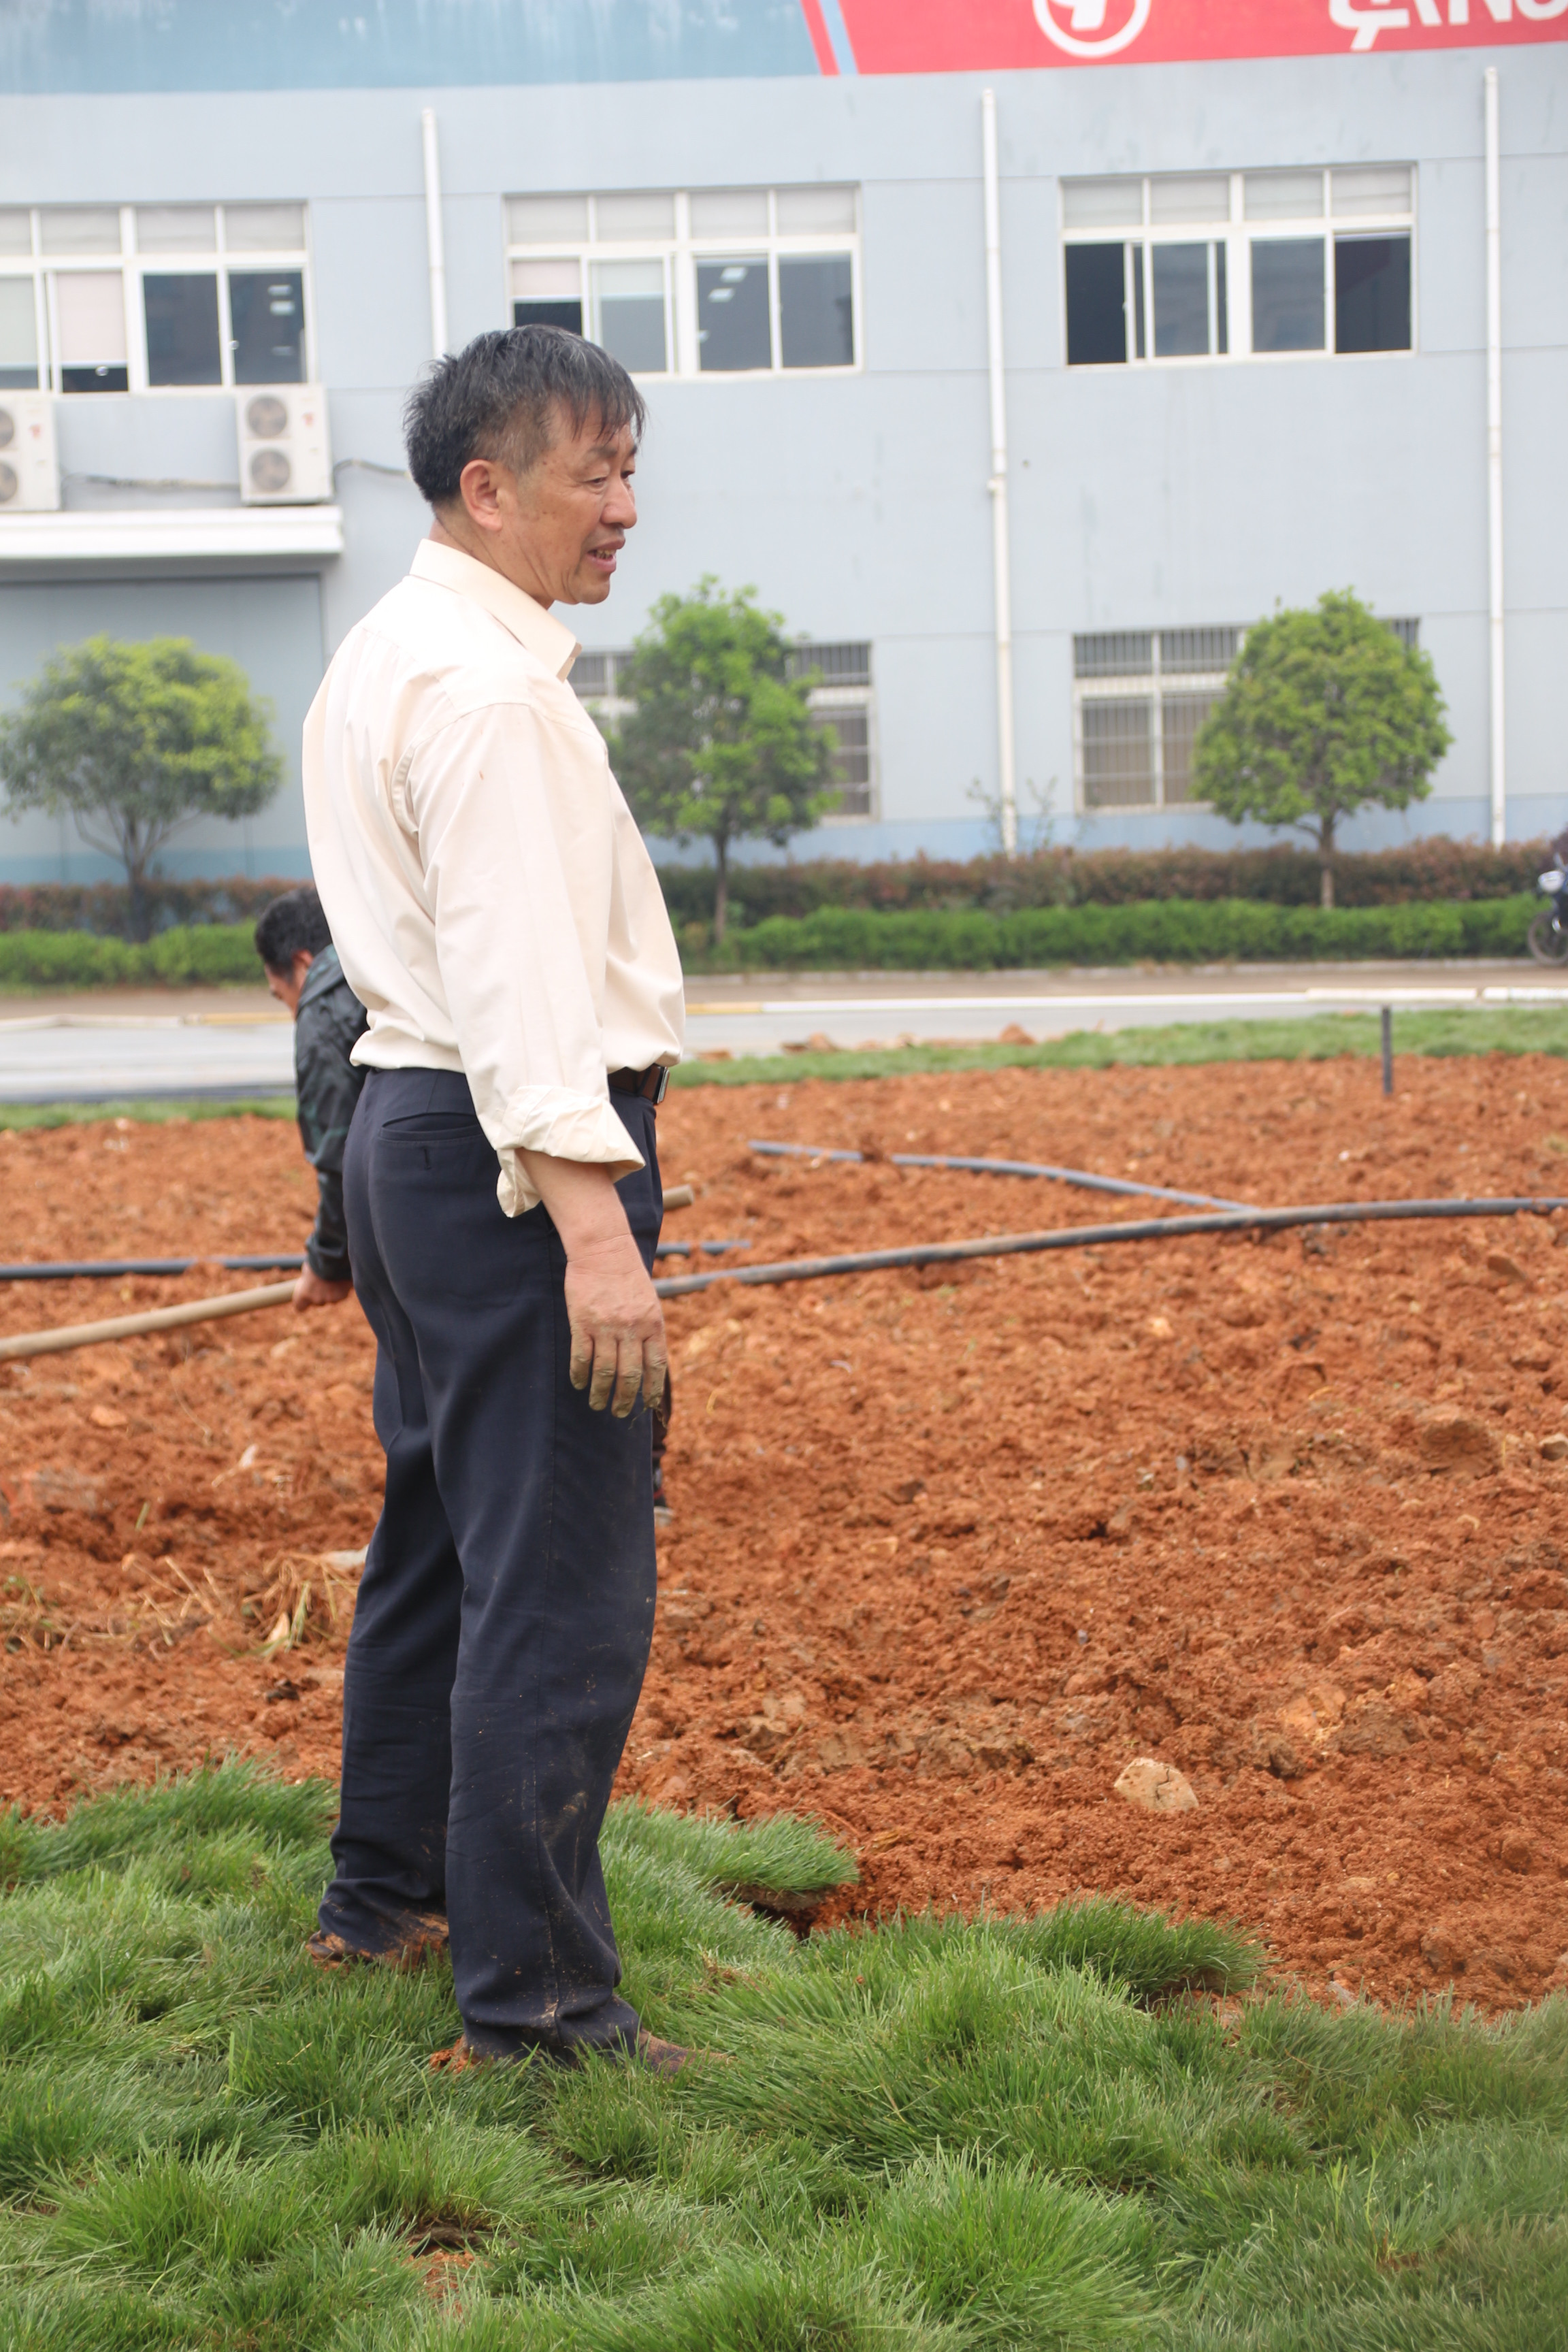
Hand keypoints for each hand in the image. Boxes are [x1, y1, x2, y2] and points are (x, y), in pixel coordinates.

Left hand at [293, 1266, 352, 1310]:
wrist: (333, 1257)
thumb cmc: (317, 1260)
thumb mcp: (308, 1269)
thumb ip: (308, 1281)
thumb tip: (310, 1282)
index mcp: (303, 1293)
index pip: (300, 1306)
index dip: (303, 1302)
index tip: (306, 1298)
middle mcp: (316, 1299)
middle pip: (318, 1301)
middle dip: (321, 1294)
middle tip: (323, 1281)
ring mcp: (330, 1298)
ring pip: (332, 1298)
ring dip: (333, 1290)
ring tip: (334, 1276)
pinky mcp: (342, 1296)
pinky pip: (342, 1293)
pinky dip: (342, 1287)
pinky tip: (341, 1277)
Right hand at [564, 1230, 667, 1417]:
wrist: (603, 1249)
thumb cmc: (628, 1277)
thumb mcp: (650, 1303)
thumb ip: (650, 1331)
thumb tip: (649, 1365)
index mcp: (653, 1323)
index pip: (656, 1366)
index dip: (652, 1389)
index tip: (647, 1405)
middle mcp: (632, 1327)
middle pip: (629, 1374)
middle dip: (624, 1399)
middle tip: (619, 1413)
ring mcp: (606, 1325)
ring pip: (604, 1371)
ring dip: (600, 1392)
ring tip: (597, 1404)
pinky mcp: (582, 1321)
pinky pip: (582, 1356)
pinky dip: (580, 1374)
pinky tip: (578, 1383)